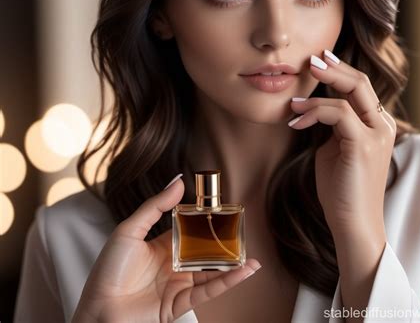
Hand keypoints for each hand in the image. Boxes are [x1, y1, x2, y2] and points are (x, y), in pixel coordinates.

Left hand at [72, 175, 261, 322]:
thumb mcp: (130, 229)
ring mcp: (178, 284)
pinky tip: (244, 271)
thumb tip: (178, 181)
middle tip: (241, 233)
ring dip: (233, 266)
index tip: (222, 211)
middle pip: (205, 252)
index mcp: (162, 246)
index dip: (205, 222)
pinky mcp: (180, 303)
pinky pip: (208, 292)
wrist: (98, 309)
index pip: (190, 231)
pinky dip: (228, 282)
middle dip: (223, 245)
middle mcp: (173, 264)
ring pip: (211, 273)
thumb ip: (155, 206)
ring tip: (252, 256)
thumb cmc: (108, 269)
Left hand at [288, 50, 396, 241]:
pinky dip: (314, 112)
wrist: (352, 223)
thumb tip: (313, 110)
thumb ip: (331, 127)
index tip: (319, 60)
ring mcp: (376, 135)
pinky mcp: (363, 146)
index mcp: (377, 126)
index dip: (340, 71)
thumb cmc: (340, 189)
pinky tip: (297, 121)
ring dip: (316, 94)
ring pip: (351, 93)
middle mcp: (382, 126)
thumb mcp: (334, 149)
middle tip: (310, 60)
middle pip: (361, 82)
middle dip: (333, 68)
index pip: (361, 87)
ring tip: (293, 102)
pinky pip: (338, 113)